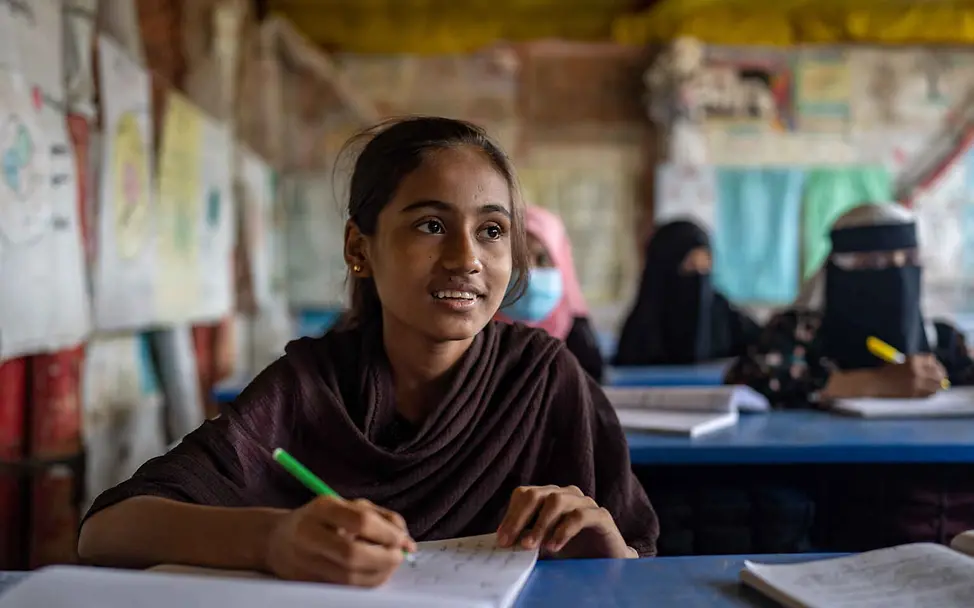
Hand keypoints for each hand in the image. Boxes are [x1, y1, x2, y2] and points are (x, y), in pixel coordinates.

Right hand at [264, 497, 415, 586]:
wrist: (276, 539)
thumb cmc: (322, 519)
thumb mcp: (349, 506)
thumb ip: (381, 518)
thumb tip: (407, 541)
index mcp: (323, 508)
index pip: (361, 521)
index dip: (387, 533)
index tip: (402, 539)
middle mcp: (309, 533)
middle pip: (353, 554)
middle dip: (384, 558)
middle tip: (399, 556)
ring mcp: (304, 560)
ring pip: (349, 577)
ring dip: (378, 574)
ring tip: (389, 565)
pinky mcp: (306, 581)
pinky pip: (343, 587)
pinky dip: (365, 583)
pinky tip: (373, 574)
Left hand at [496, 485, 632, 558]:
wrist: (607, 562)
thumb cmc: (573, 551)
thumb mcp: (544, 546)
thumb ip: (527, 540)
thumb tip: (503, 543)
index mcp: (549, 498)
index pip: (524, 494)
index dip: (511, 515)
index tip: (502, 539)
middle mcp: (566, 495)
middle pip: (536, 494)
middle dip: (520, 518)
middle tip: (511, 542)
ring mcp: (584, 503)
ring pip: (556, 501)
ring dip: (540, 524)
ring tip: (532, 546)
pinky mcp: (601, 516)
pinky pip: (580, 515)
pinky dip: (563, 530)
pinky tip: (555, 546)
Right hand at [873, 354, 945, 397]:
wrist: (875, 384)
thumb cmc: (884, 371)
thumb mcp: (900, 361)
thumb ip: (915, 363)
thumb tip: (931, 368)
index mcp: (913, 360)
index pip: (931, 359)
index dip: (934, 363)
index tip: (935, 367)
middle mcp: (917, 371)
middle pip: (938, 372)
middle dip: (940, 374)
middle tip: (941, 377)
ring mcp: (917, 384)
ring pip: (937, 385)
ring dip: (938, 385)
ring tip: (937, 385)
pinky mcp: (915, 394)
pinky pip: (930, 394)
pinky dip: (932, 392)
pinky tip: (929, 391)